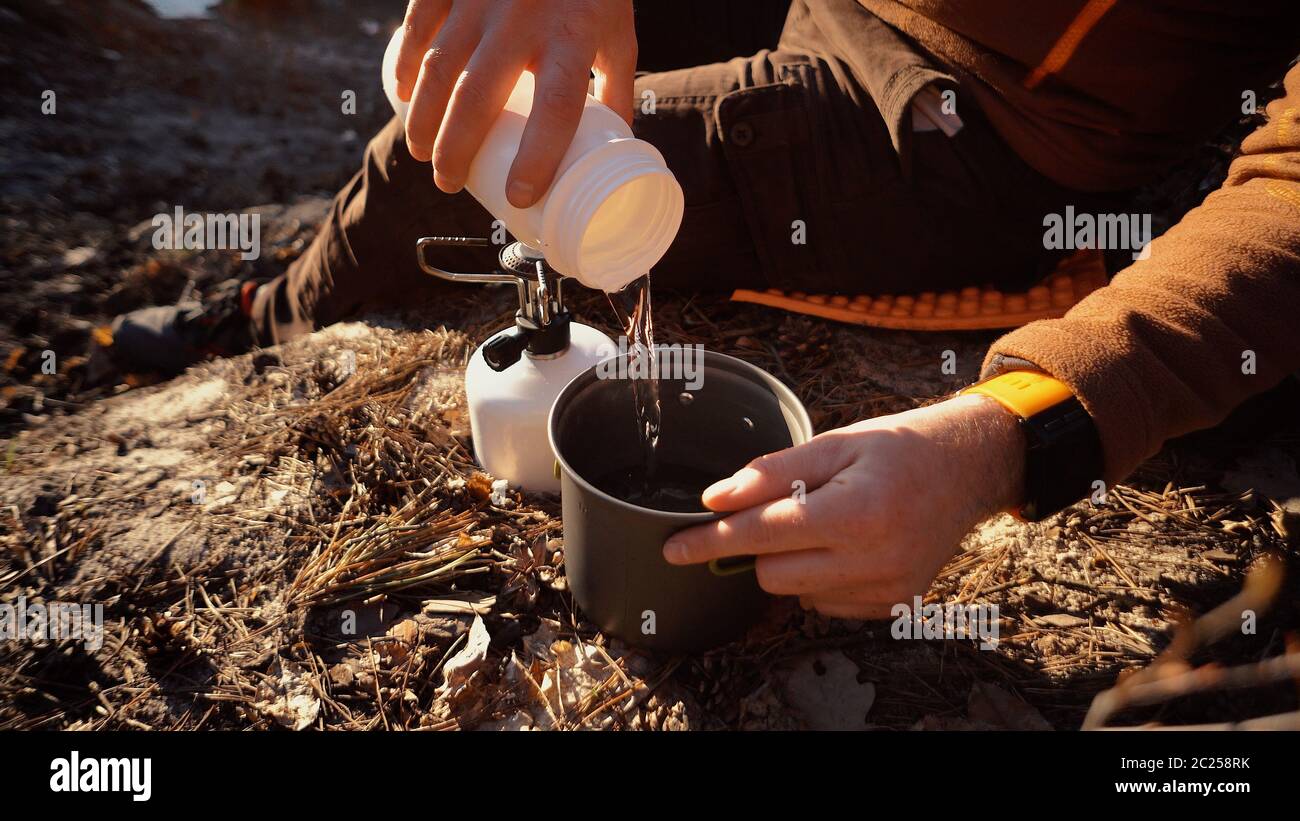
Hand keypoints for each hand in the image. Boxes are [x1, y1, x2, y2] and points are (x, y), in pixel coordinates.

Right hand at [394, 0, 636, 206]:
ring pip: (440, 68)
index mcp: (575, 36)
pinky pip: (420, 25)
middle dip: (456, 150)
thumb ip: (616, 88)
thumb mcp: (617, 34)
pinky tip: (401, 95)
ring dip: (424, 118)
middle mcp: (525, 17)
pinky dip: (405, 64)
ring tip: (422, 153)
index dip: (537, 157)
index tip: (519, 195)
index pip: (557, 108)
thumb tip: (614, 149)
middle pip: (480, 97)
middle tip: (449, 183)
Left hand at [663, 395, 1026, 618]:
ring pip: (797, 593)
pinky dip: (822, 577)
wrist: (967, 469)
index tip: (673, 549)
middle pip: (771, 574)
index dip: (710, 540)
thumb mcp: (834, 443)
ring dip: (795, 561)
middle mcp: (874, 560)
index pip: (760, 535)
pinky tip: (850, 545)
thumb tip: (715, 499)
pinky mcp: (895, 606)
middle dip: (763, 544)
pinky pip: (826, 603)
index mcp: (856, 512)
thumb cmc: (898, 448)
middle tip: (791, 508)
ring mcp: (887, 589)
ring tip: (833, 521)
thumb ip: (772, 473)